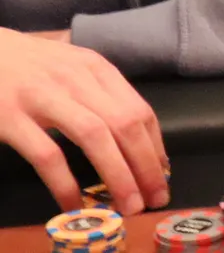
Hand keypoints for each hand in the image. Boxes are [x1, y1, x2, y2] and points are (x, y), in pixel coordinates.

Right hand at [0, 28, 169, 216]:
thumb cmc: (31, 65)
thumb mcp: (73, 67)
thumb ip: (101, 93)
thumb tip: (134, 138)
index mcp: (97, 68)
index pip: (140, 110)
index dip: (156, 146)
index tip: (163, 174)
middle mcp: (77, 79)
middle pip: (125, 124)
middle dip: (146, 165)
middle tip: (155, 198)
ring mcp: (44, 97)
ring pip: (95, 137)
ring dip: (118, 175)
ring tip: (128, 204)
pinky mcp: (12, 117)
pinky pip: (47, 155)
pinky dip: (65, 183)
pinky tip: (74, 204)